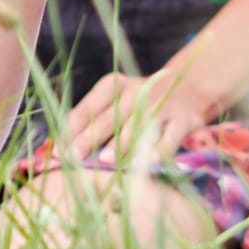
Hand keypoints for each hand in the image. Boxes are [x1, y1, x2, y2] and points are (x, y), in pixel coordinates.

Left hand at [59, 63, 222, 167]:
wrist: (189, 89)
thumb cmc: (140, 103)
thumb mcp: (116, 100)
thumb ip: (93, 120)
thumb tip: (62, 150)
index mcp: (114, 85)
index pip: (88, 106)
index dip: (73, 129)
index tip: (60, 151)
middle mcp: (137, 92)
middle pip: (110, 118)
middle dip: (90, 139)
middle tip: (74, 157)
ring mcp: (161, 106)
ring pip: (138, 128)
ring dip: (121, 145)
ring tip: (105, 161)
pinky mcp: (183, 121)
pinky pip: (168, 138)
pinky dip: (157, 151)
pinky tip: (146, 164)